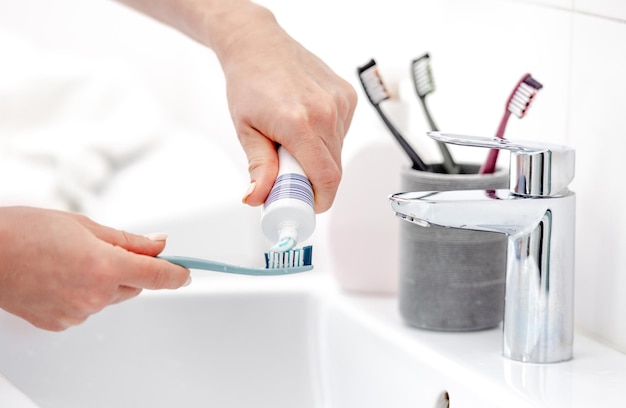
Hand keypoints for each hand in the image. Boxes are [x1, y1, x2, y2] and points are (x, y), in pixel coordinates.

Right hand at [0, 207, 189, 330]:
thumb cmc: (25, 232)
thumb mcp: (85, 225)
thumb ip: (129, 239)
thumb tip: (158, 243)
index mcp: (105, 266)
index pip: (158, 275)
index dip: (177, 273)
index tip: (186, 272)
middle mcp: (95, 295)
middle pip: (134, 285)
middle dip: (130, 269)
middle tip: (105, 250)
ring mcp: (78, 312)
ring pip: (110, 297)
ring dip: (105, 282)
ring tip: (72, 261)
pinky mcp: (61, 323)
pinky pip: (87, 308)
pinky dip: (83, 294)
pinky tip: (61, 277)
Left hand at [116, 0, 356, 212]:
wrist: (258, 45)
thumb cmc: (249, 81)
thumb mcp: (246, 129)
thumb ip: (258, 168)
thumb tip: (257, 198)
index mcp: (299, 123)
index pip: (327, 178)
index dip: (321, 200)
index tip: (310, 205)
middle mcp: (326, 112)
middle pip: (334, 168)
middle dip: (315, 181)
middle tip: (292, 176)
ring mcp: (340, 102)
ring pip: (339, 151)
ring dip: (320, 158)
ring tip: (294, 143)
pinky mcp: (347, 96)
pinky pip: (342, 132)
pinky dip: (327, 138)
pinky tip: (308, 124)